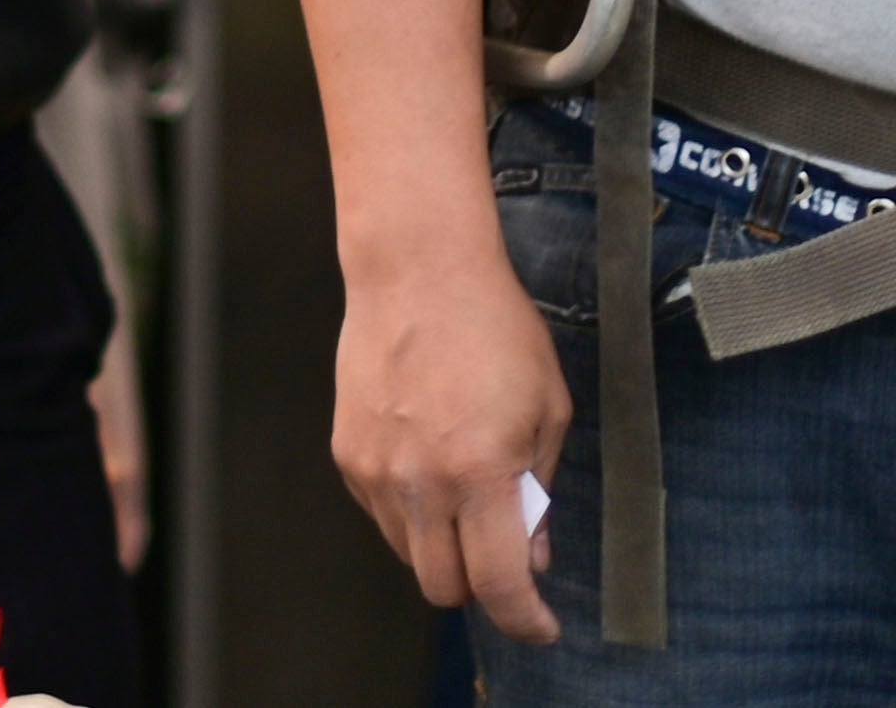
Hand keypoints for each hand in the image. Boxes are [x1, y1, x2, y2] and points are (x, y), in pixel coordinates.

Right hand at [332, 243, 572, 643]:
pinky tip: (431, 458)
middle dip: (480, 586)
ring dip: (444, 546)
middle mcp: (422, 480)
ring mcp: (376, 470)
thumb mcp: (547, 408)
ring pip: (410, 555)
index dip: (524, 619)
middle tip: (504, 553)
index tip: (540, 624)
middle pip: (444, 588)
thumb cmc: (494, 328)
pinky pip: (382, 515)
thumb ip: (539, 492)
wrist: (417, 270)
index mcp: (483, 470)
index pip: (499, 584)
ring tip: (466, 484)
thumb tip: (532, 556)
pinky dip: (411, 510)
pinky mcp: (348, 456)